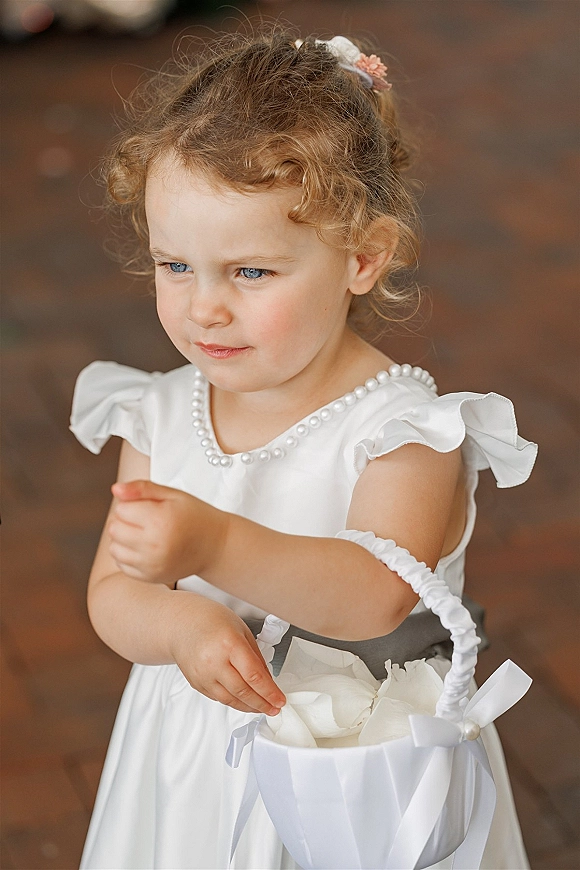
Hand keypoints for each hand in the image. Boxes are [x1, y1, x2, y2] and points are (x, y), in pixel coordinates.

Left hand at [108, 479, 224, 585]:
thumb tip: (115, 489)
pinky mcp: (150, 578)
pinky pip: (122, 565)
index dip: (132, 504)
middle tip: (146, 519)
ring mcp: (152, 564)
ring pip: (114, 548)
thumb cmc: (194, 516)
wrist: (215, 546)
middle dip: (125, 520)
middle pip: (114, 529)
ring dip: (123, 539)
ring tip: (144, 534)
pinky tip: (144, 548)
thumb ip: (143, 489)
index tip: (148, 506)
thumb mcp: (173, 495)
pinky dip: (127, 555)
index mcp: (160, 520)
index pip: (121, 509)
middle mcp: (154, 545)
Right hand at [170, 594, 285, 715]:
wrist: (182, 623)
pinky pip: (219, 698)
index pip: (254, 676)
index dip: (270, 692)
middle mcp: (214, 661)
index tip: (280, 700)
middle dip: (262, 704)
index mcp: (229, 644)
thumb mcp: (242, 631)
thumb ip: (256, 656)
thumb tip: (268, 680)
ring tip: (262, 708)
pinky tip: (244, 702)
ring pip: (230, 700)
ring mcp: (203, 675)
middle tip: (274, 708)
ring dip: (249, 707)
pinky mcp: (197, 683)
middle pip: (243, 691)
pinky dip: (234, 702)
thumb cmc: (212, 621)